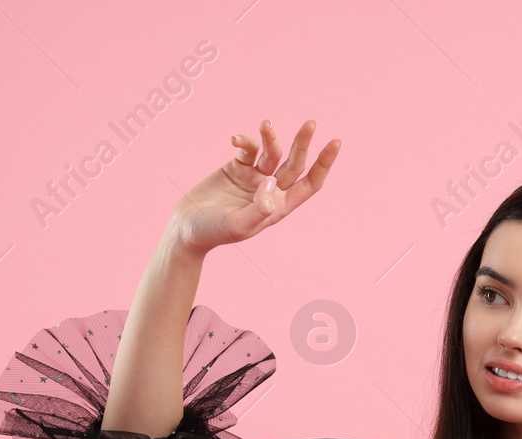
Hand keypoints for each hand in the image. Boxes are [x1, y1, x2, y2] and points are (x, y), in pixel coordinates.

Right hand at [170, 118, 341, 253]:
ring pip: (271, 152)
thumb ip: (258, 209)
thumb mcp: (239, 225)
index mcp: (279, 206)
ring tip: (265, 124)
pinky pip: (247, 149)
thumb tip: (271, 185)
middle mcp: (270, 190)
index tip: (335, 142)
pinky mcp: (236, 167)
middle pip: (294, 163)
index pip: (310, 183)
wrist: (186, 227)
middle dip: (303, 143)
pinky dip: (244, 141)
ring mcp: (254, 177)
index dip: (323, 164)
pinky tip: (234, 140)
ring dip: (270, 137)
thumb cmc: (214, 233)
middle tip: (311, 123)